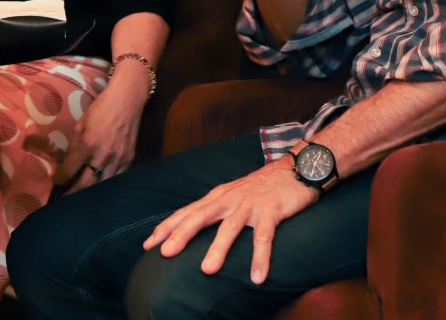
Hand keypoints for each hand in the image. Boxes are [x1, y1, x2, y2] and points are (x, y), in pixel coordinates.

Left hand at [53, 66, 145, 192]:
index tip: (55, 182)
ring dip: (90, 193)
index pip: (69, 171)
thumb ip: (73, 146)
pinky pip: (117, 179)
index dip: (59, 179)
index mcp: (87, 144)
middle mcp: (103, 155)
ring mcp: (118, 159)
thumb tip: (66, 164)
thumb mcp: (80, 125)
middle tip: (64, 201)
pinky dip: (107, 185)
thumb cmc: (100, 109)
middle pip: (85, 185)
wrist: (127, 101)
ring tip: (80, 199)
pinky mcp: (129, 160)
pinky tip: (100, 188)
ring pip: (102, 186)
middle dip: (72, 194)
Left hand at [142, 157, 318, 283]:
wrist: (297, 167)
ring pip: (230, 227)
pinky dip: (261, 257)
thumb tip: (192, 228)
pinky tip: (258, 277)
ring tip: (207, 271)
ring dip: (218, 249)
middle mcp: (230, 199)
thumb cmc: (262, 186)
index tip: (148, 246)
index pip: (187, 212)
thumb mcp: (233, 194)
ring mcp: (250, 204)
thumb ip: (215, 209)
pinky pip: (265, 236)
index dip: (167, 228)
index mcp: (218, 197)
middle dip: (181, 234)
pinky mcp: (271, 210)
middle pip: (200, 216)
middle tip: (166, 254)